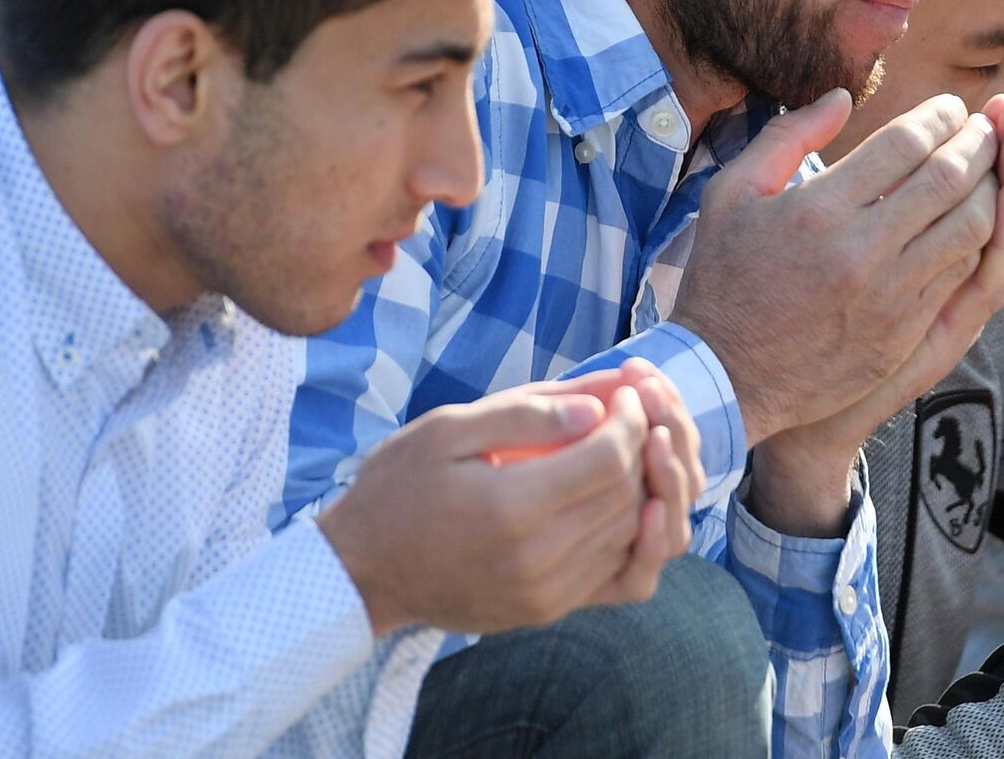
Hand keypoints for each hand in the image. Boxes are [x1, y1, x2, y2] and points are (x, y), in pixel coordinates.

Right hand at [319, 371, 694, 635]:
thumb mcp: (446, 430)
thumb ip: (525, 413)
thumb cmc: (397, 489)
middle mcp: (538, 559)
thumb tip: (598, 408)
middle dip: (642, 446)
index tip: (624, 392)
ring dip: (640, 486)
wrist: (361, 573)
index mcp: (512, 507)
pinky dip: (627, 528)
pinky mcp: (547, 611)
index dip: (630, 418)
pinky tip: (611, 496)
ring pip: (630, 532)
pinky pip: (616, 569)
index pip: (610, 457)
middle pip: (628, 493)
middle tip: (630, 413)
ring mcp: (546, 594)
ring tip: (621, 448)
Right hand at [673, 90, 1003, 445]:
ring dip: (992, 189)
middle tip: (987, 127)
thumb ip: (787, 137)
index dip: (940, 116)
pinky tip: (980, 221)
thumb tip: (841, 97)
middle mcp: (859, 250)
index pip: (904, 143)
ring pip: (970, 228)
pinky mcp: (902, 333)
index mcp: (818, 209)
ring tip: (993, 169)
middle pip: (949, 179)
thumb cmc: (723, 278)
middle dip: (979, 142)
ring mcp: (887, 296)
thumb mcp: (730, 195)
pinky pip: (962, 275)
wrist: (725, 377)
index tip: (951, 108)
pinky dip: (982, 240)